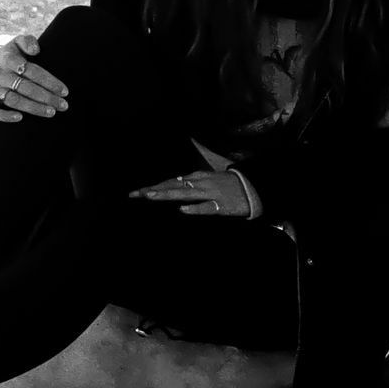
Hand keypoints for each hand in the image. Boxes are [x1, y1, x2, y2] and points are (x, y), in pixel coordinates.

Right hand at [0, 34, 69, 122]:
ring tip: (51, 112)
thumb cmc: (8, 58)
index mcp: (8, 59)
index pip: (31, 71)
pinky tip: (20, 118)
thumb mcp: (15, 44)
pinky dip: (4, 116)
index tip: (64, 91)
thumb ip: (27, 42)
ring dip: (33, 108)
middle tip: (63, 105)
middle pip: (25, 87)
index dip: (49, 81)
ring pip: (13, 100)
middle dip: (46, 97)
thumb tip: (36, 50)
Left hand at [129, 170, 253, 216]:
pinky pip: (206, 207)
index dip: (154, 186)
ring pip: (186, 194)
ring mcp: (210, 193)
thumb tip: (172, 185)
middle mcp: (201, 183)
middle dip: (154, 190)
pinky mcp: (221, 205)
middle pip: (173, 186)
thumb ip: (190, 183)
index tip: (137, 193)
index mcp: (197, 177)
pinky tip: (182, 210)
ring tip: (151, 196)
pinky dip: (194, 209)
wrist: (252, 188)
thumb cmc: (227, 185)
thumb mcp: (207, 180)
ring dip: (167, 194)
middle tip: (136, 194)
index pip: (171, 182)